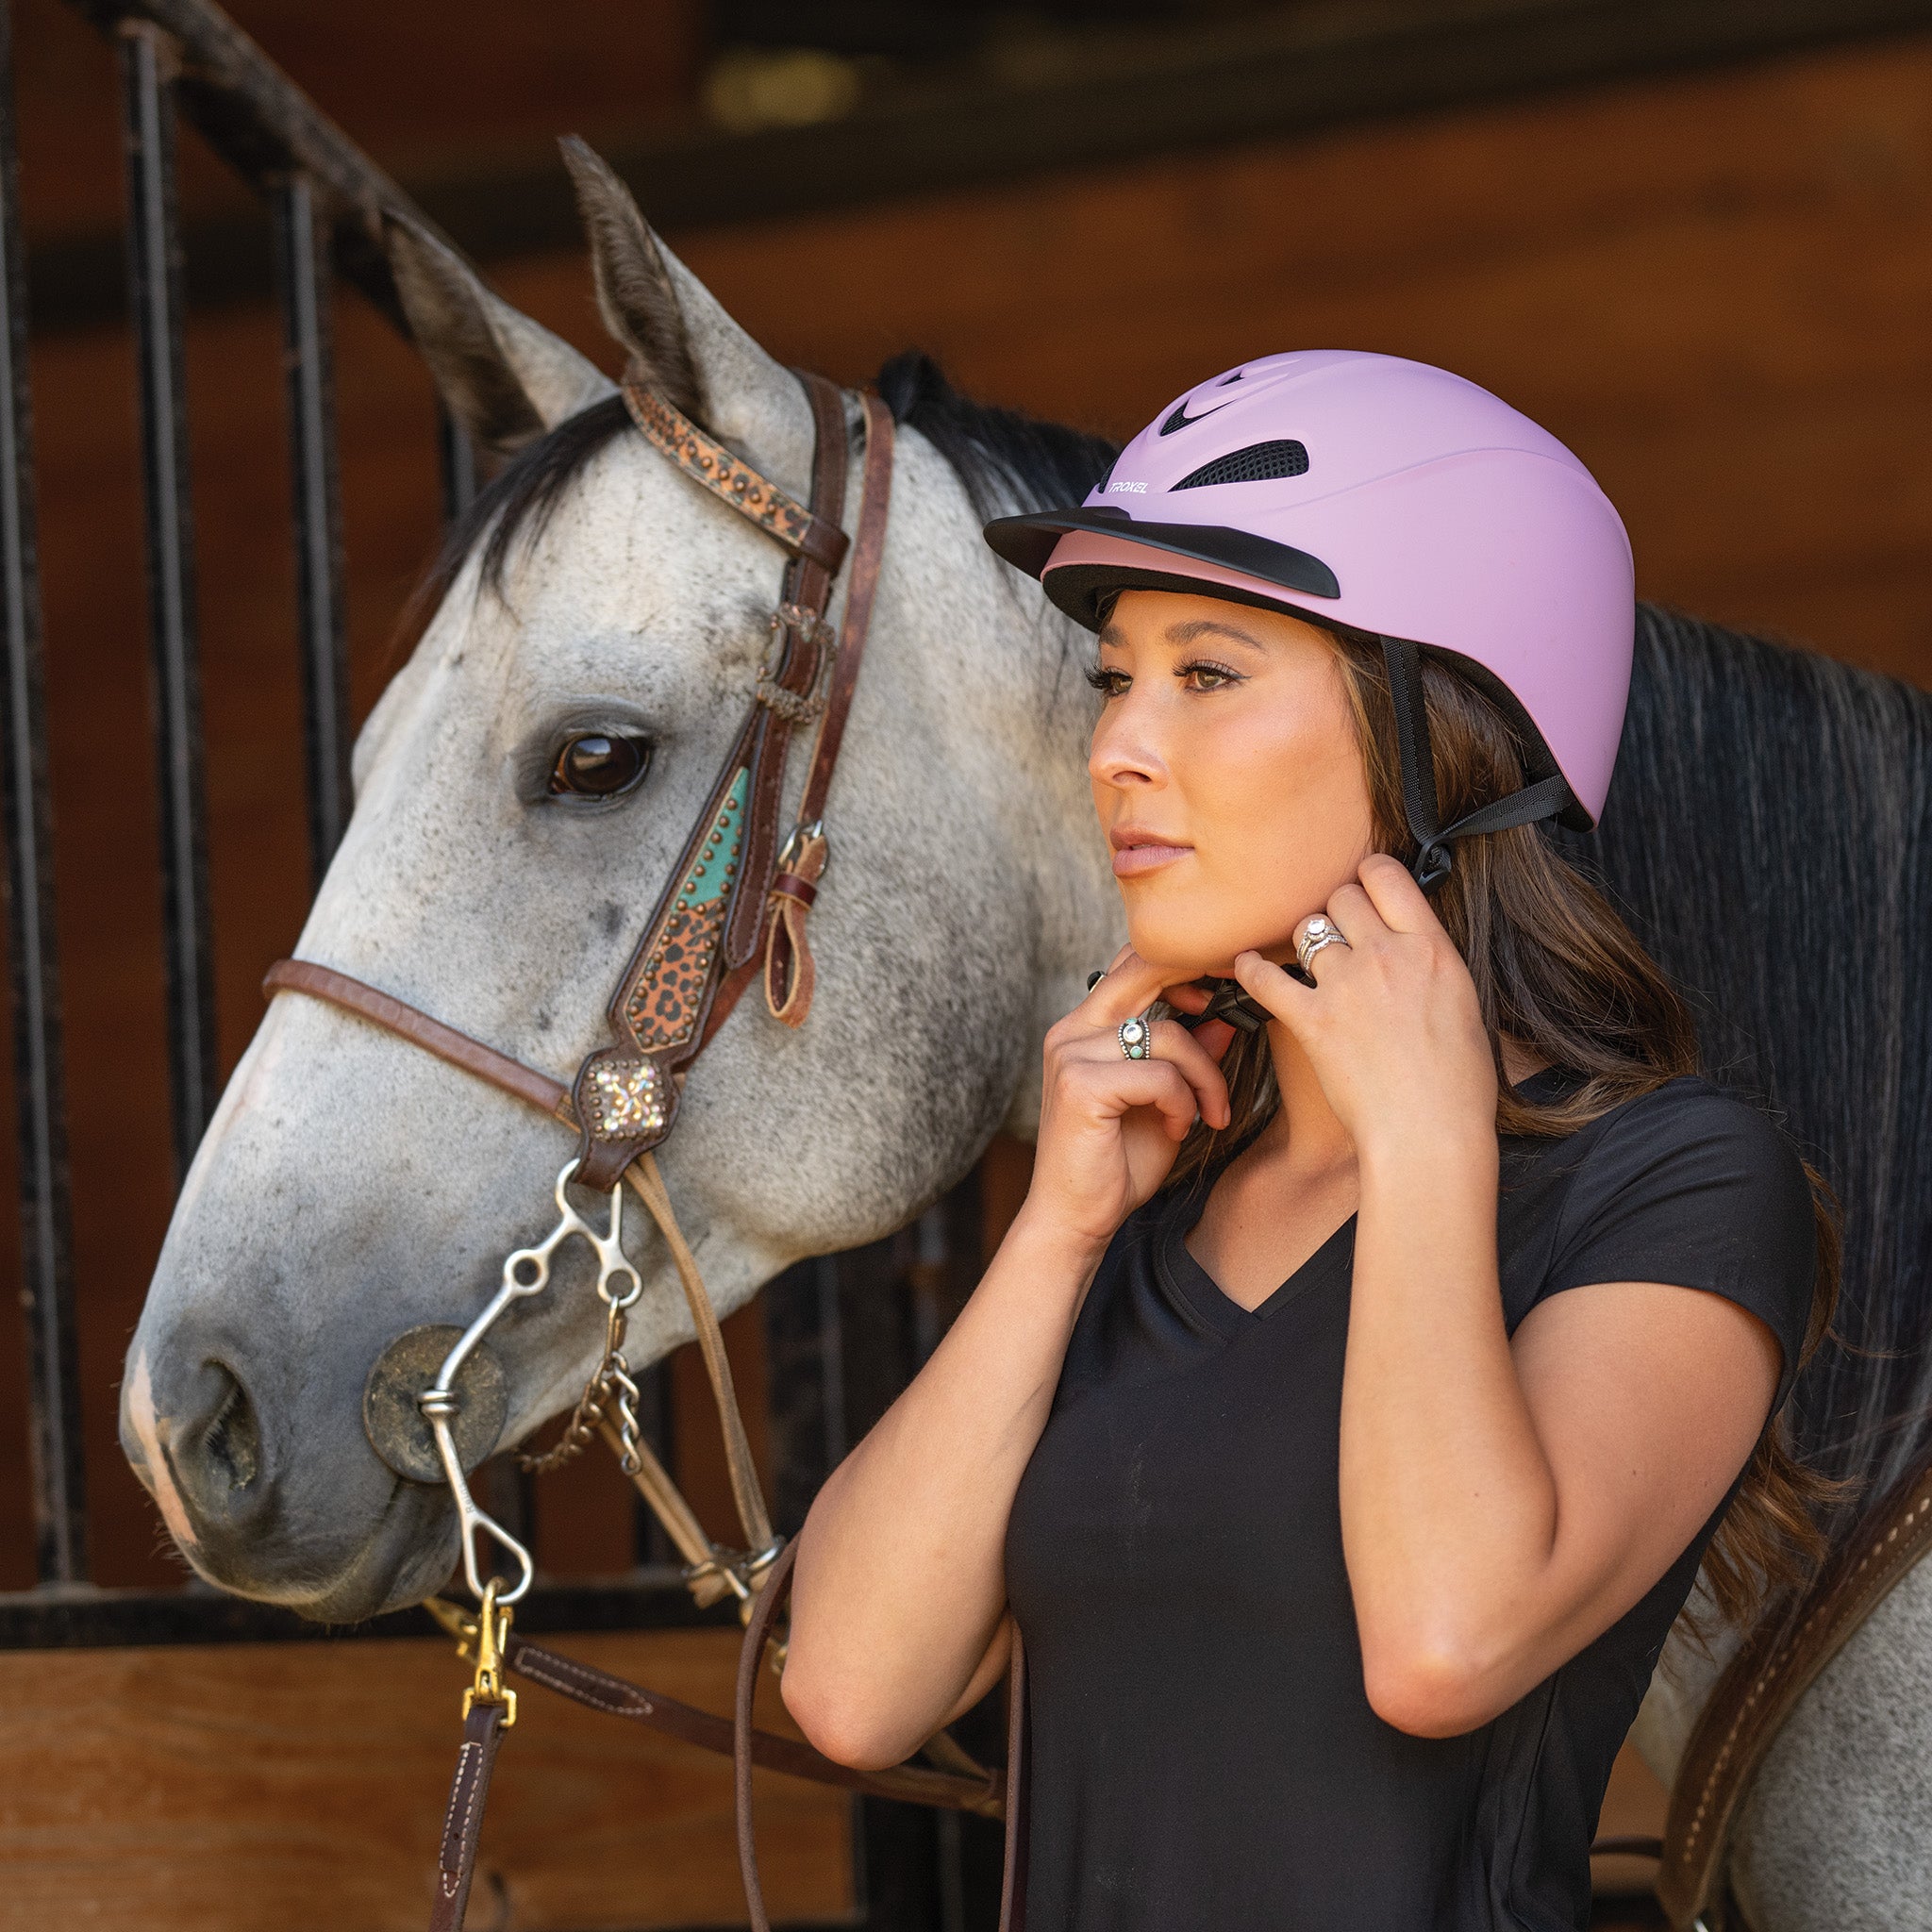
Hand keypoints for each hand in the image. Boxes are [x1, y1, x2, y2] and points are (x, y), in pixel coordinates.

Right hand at [1022, 949, 1234, 1251]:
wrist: (1075, 1220)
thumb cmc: (1116, 1163)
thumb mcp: (1166, 1100)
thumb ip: (1188, 1056)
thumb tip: (1226, 1015)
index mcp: (1084, 1026)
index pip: (1132, 964)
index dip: (1184, 960)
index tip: (1227, 985)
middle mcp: (1071, 1030)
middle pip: (1145, 971)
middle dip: (1202, 984)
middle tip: (1240, 1011)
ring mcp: (1071, 1054)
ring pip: (1168, 1035)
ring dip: (1205, 1076)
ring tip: (1209, 1113)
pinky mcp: (1080, 1086)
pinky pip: (1159, 1075)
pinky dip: (1183, 1102)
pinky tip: (1179, 1128)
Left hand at [1230, 854, 1497, 1168]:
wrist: (1430, 1134)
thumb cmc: (1457, 1086)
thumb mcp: (1465, 1006)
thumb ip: (1432, 966)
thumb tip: (1413, 948)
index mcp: (1432, 949)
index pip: (1386, 876)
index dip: (1367, 876)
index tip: (1361, 888)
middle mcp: (1387, 956)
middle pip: (1341, 897)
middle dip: (1334, 911)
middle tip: (1334, 934)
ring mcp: (1347, 985)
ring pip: (1306, 931)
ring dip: (1303, 943)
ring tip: (1304, 960)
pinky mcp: (1311, 1020)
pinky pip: (1265, 977)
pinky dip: (1250, 970)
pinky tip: (1245, 968)